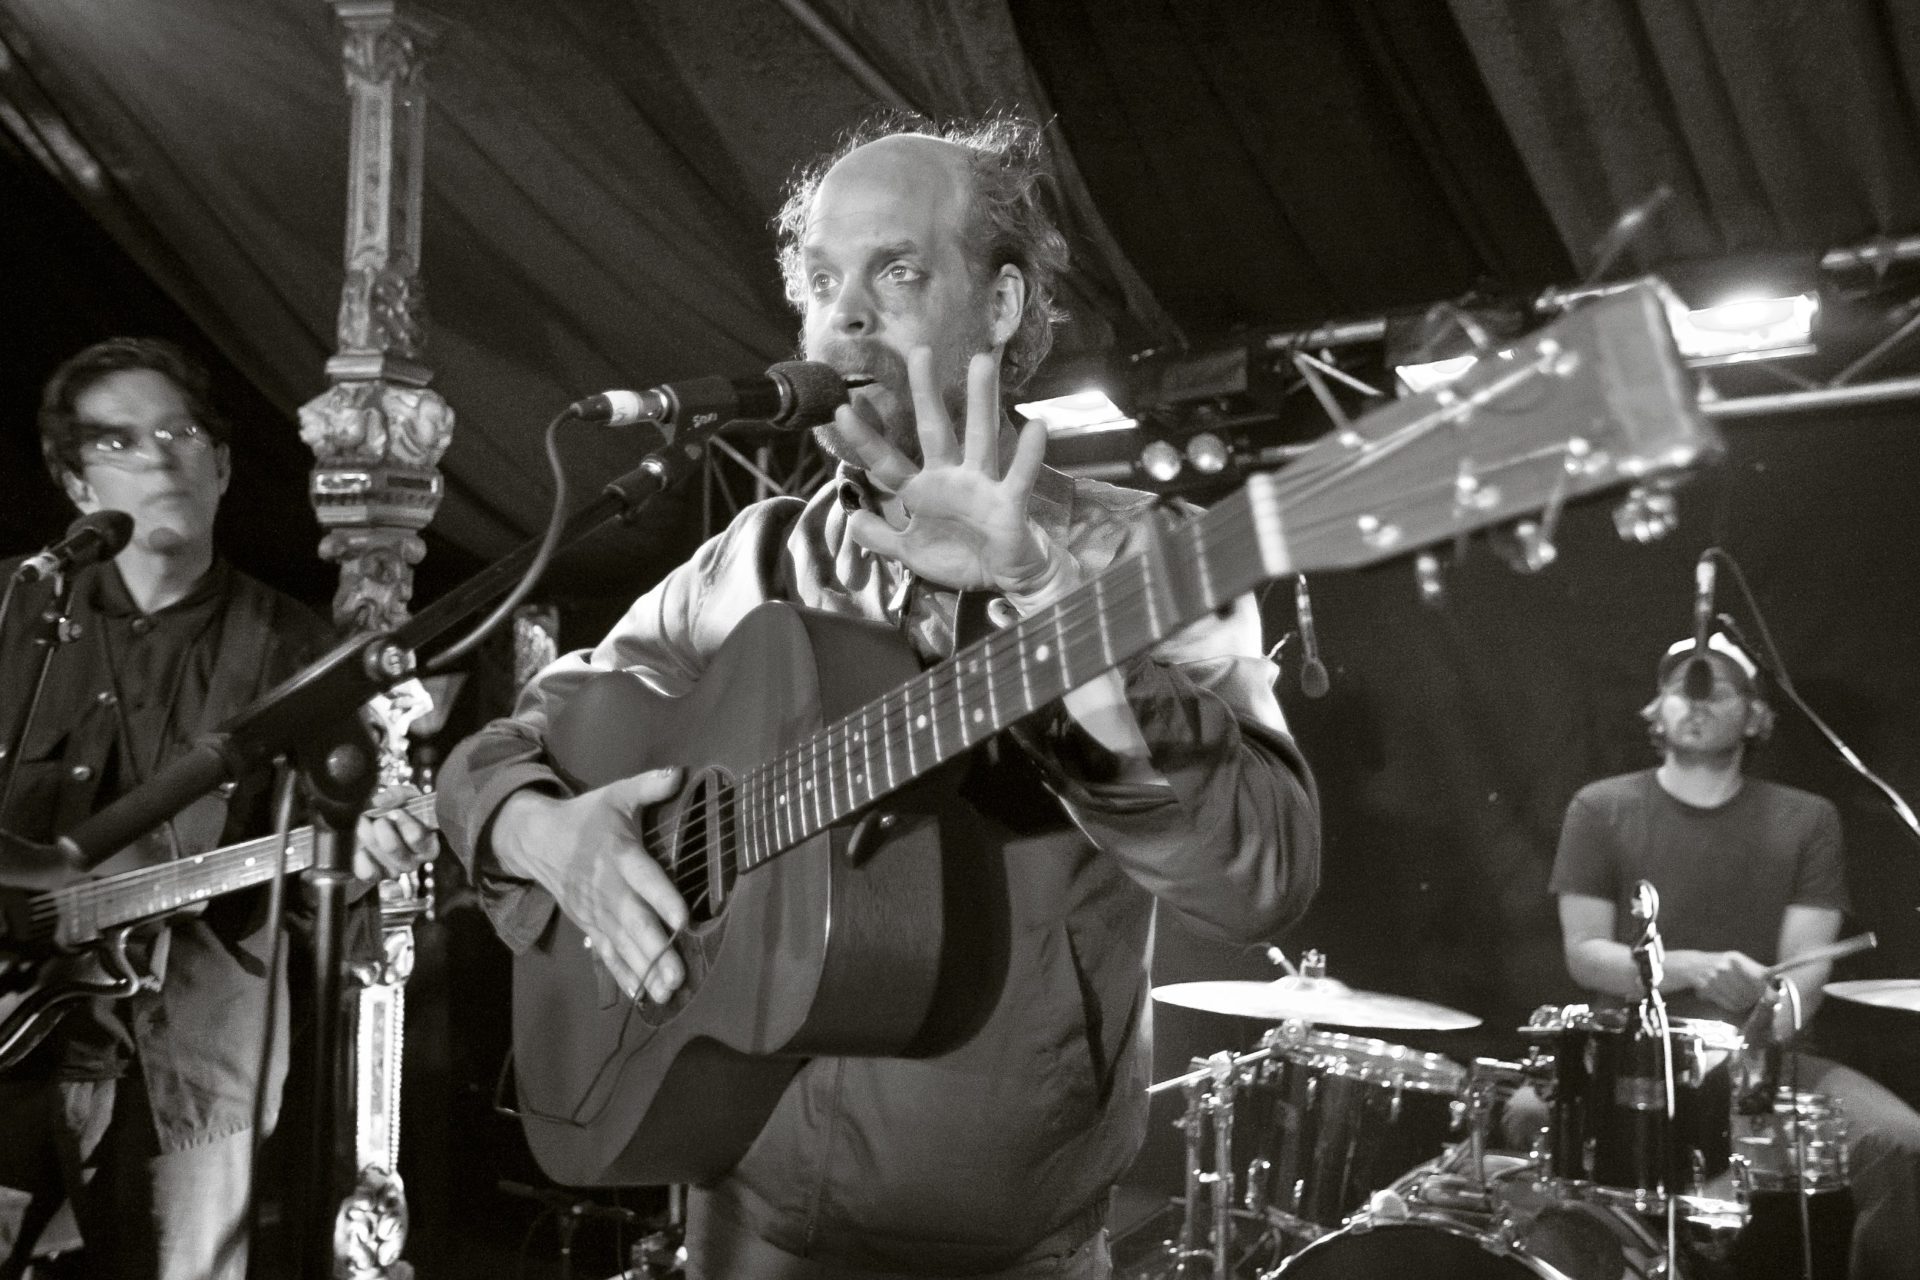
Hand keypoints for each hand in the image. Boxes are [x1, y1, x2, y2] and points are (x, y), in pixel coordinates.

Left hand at [353, 787, 436, 881]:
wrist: (380, 820)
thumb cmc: (400, 809)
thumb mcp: (405, 796)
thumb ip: (398, 794)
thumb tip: (380, 802)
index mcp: (428, 845)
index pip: (417, 838)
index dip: (404, 823)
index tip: (395, 812)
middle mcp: (414, 861)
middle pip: (392, 848)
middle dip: (380, 828)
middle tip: (379, 818)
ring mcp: (395, 870)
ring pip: (378, 856)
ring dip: (368, 836)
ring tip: (366, 823)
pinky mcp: (377, 875)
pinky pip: (367, 873)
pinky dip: (362, 858)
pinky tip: (363, 847)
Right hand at [494, 769, 686, 1002]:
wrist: (537, 840)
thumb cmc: (586, 818)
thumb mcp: (616, 795)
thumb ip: (649, 786)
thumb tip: (679, 773)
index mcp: (619, 855)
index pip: (643, 878)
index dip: (662, 899)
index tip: (683, 920)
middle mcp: (608, 889)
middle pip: (633, 922)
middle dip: (656, 950)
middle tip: (678, 975)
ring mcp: (596, 912)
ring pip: (622, 945)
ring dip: (644, 970)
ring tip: (667, 992)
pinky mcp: (589, 926)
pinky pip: (606, 955)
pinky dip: (623, 976)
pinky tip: (642, 996)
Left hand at [838, 347, 1060, 596]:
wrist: (1004, 577)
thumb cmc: (959, 557)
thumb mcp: (911, 552)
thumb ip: (881, 537)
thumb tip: (852, 519)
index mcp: (922, 490)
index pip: (887, 461)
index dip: (866, 439)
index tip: (842, 409)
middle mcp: (950, 478)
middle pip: (934, 430)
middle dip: (926, 393)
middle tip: (920, 352)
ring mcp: (981, 486)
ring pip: (980, 438)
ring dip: (981, 402)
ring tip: (983, 363)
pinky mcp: (1009, 502)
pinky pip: (1018, 477)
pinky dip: (1027, 456)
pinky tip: (1036, 427)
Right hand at [1692, 949, 1768, 1013]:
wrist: (1692, 965)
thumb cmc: (1722, 964)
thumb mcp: (1738, 960)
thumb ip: (1756, 969)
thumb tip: (1776, 981)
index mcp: (1735, 959)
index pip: (1758, 979)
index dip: (1766, 989)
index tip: (1772, 995)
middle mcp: (1724, 967)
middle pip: (1751, 993)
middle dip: (1756, 998)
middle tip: (1757, 999)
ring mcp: (1714, 978)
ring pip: (1741, 1001)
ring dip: (1745, 1004)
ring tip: (1744, 1000)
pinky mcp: (1707, 989)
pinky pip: (1729, 1005)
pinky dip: (1734, 1006)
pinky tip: (1733, 1002)